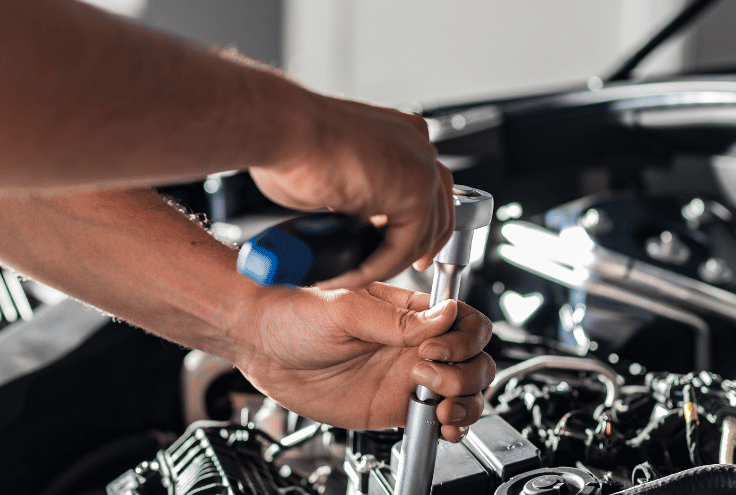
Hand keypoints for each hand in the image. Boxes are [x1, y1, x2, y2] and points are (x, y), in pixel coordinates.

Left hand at [232, 282, 494, 441]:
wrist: (259, 343)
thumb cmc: (294, 310)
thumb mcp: (346, 308)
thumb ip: (398, 320)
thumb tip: (445, 314)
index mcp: (411, 312)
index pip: (466, 322)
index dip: (464, 339)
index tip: (436, 350)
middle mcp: (416, 344)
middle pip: (475, 359)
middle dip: (465, 373)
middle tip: (424, 376)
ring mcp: (407, 378)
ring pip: (466, 392)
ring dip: (466, 401)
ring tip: (437, 406)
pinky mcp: (393, 407)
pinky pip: (437, 420)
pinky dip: (453, 426)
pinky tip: (442, 425)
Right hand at [250, 94, 454, 288]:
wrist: (284, 128)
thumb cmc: (291, 142)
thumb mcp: (334, 173)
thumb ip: (355, 195)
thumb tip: (350, 218)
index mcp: (402, 134)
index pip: (425, 185)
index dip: (414, 222)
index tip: (399, 246)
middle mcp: (418, 145)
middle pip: (438, 208)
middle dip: (419, 244)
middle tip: (397, 266)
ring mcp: (421, 167)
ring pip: (421, 234)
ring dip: (386, 263)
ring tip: (349, 274)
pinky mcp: (415, 193)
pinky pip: (402, 247)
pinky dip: (373, 269)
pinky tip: (343, 275)